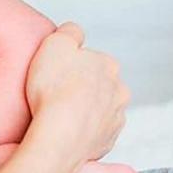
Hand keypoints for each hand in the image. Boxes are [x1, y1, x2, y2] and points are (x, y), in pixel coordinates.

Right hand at [25, 22, 129, 162]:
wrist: (60, 135)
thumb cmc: (55, 90)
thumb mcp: (55, 44)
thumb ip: (69, 32)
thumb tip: (74, 31)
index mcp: (108, 65)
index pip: (89, 58)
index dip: (69, 64)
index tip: (54, 72)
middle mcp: (118, 90)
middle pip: (96, 83)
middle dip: (80, 86)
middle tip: (54, 92)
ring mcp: (114, 117)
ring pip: (97, 108)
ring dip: (82, 109)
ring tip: (57, 113)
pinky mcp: (106, 141)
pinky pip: (93, 131)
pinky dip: (82, 130)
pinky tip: (64, 129)